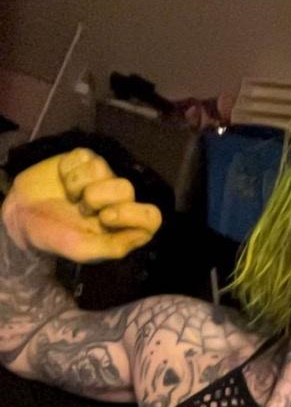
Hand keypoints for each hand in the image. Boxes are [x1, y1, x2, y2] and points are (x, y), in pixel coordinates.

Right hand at [2, 148, 161, 261]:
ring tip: (70, 197)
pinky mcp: (84, 161)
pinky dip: (69, 170)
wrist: (23, 215)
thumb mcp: (83, 250)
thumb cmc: (55, 236)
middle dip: (99, 197)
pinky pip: (84, 157)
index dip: (132, 214)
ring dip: (79, 184)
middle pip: (127, 188)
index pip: (151, 217)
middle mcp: (117, 201)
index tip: (106, 217)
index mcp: (122, 227)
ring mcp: (102, 178)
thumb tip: (144, 234)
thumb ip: (115, 246)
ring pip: (103, 168)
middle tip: (81, 209)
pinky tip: (62, 182)